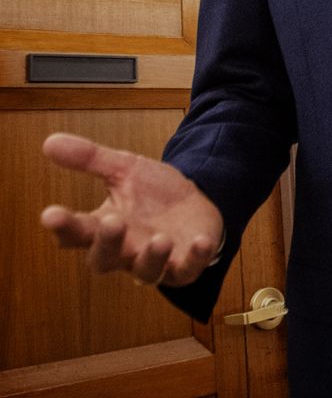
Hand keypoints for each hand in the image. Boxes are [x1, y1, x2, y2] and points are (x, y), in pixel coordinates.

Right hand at [40, 133, 223, 286]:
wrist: (196, 201)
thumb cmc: (153, 193)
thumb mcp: (124, 169)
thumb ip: (90, 158)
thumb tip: (49, 141)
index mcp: (103, 228)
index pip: (75, 233)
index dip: (63, 226)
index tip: (50, 214)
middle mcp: (124, 251)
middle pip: (104, 259)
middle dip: (107, 243)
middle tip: (111, 221)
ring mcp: (156, 262)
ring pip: (146, 272)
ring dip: (152, 257)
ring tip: (160, 238)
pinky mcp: (186, 265)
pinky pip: (189, 269)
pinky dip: (195, 258)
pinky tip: (200, 241)